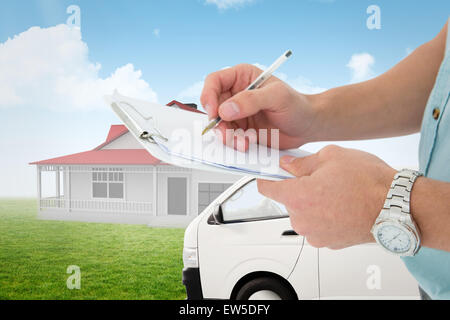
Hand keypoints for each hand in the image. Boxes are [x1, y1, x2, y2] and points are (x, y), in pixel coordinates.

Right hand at [200, 64, 318, 150]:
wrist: (308, 126)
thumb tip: (226, 109)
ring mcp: (238, 113)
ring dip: (227, 136)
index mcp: (242, 77)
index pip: (214, 81)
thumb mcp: (276, 97)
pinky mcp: (242, 129)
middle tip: (226, 133)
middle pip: (213, 106)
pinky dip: (235, 142)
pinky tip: (248, 143)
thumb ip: (251, 100)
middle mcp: (237, 94)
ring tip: (242, 142)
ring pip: (219, 124)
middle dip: (217, 122)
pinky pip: (229, 137)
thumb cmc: (297, 105)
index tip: (214, 112)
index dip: (209, 96)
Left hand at [257, 145, 396, 248]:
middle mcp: (302, 220)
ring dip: (313, 203)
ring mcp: (315, 234)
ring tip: (337, 192)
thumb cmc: (369, 183)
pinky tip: (342, 205)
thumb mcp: (332, 157)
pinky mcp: (329, 242)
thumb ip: (302, 162)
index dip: (268, 177)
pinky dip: (325, 216)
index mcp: (298, 197)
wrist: (397, 208)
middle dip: (299, 188)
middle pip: (288, 200)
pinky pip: (318, 225)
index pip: (266, 188)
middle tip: (320, 178)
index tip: (271, 173)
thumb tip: (288, 165)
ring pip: (304, 213)